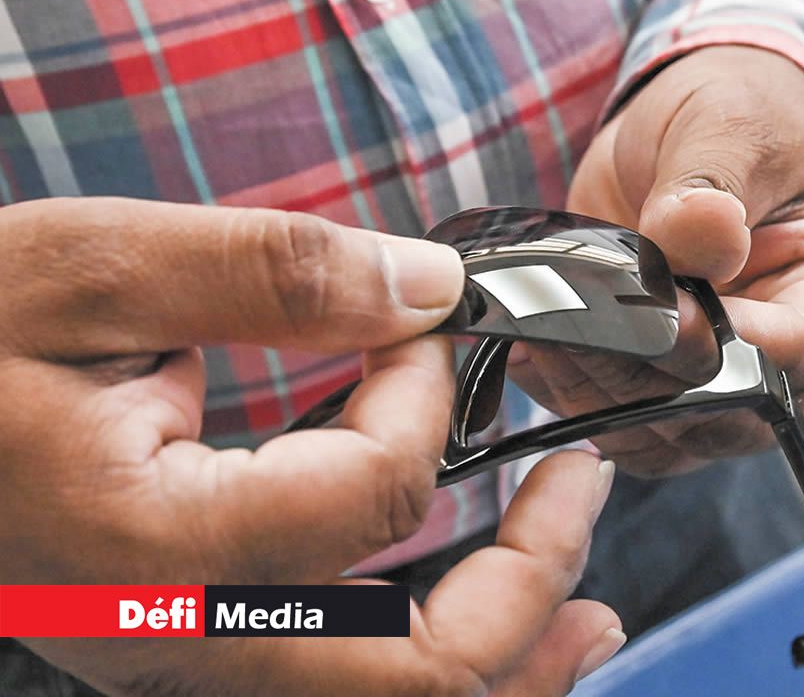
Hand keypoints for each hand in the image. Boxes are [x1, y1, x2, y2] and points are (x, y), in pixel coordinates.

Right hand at [0, 198, 621, 694]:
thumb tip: (426, 287)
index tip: (427, 325)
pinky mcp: (191, 653)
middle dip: (533, 576)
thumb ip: (270, 274)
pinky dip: (447, 670)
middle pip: (419, 673)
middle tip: (585, 476)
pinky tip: (505, 638)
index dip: (429, 396)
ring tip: (592, 606)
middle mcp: (178, 643)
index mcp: (153, 549)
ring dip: (513, 657)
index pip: (373, 496)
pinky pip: (351, 695)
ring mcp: (187, 667)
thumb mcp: (91, 269)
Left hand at [513, 46, 803, 474]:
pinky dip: (573, 395)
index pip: (794, 360)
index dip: (713, 346)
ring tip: (541, 323)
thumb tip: (697, 237)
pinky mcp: (680, 397)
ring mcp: (740, 393)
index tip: (650, 307)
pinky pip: (624, 427)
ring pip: (666, 437)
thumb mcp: (732, 123)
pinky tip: (535, 346)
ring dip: (594, 389)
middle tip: (568, 316)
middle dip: (639, 373)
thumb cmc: (748, 119)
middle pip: (725, 415)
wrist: (702, 133)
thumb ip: (712, 181)